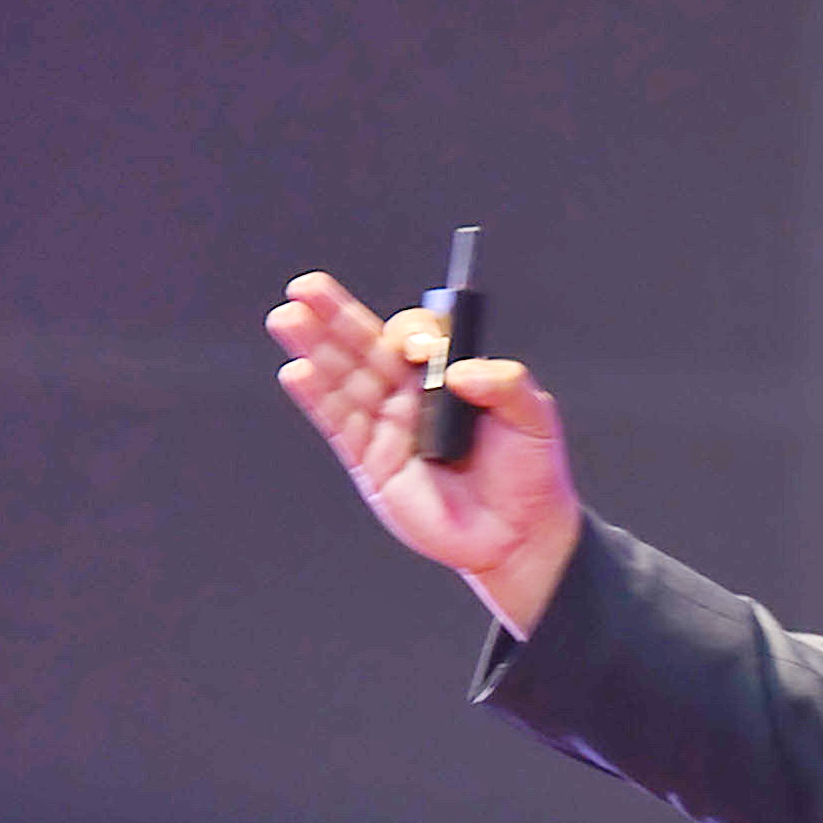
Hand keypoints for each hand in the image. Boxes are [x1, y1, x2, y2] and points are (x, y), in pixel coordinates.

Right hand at [265, 269, 581, 634]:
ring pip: (343, 379)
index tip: (423, 350)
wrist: (521, 534)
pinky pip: (339, 425)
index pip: (414, 336)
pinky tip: (297, 372)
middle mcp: (409, 396)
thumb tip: (456, 372)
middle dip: (333, 316)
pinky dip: (317, 398)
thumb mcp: (535, 416)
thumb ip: (506, 383)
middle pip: (364, 346)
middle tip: (305, 288)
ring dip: (313, 347)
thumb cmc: (530, 471)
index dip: (412, 333)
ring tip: (287, 317)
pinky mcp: (371, 462)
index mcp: (445, 376)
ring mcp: (387, 427)